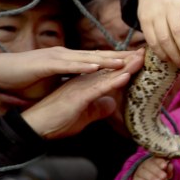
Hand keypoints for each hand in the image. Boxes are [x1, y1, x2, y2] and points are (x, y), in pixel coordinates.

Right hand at [20, 48, 143, 138]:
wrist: (35, 127)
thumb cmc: (56, 120)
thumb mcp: (84, 114)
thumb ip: (98, 108)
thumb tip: (111, 104)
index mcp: (85, 83)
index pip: (108, 72)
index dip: (124, 65)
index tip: (140, 58)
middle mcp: (83, 81)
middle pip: (109, 69)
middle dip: (128, 60)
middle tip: (145, 52)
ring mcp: (80, 87)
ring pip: (106, 74)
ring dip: (124, 66)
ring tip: (139, 58)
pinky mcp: (77, 96)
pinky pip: (97, 88)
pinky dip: (111, 82)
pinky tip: (124, 76)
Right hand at [132, 157, 172, 179]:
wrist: (145, 179)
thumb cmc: (158, 173)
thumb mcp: (165, 172)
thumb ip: (168, 170)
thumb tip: (170, 165)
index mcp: (154, 160)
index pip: (156, 159)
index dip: (160, 162)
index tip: (165, 166)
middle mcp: (146, 164)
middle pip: (150, 166)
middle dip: (157, 171)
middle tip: (163, 176)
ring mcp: (140, 171)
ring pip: (144, 173)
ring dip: (152, 177)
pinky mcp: (136, 179)